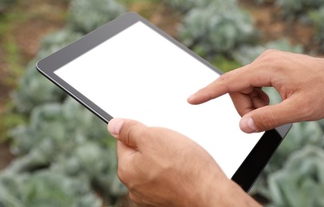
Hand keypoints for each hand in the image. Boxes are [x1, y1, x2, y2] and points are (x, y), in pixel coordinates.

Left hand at [108, 118, 258, 206]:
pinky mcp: (167, 198)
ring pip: (155, 165)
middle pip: (140, 155)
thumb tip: (114, 125)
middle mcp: (135, 186)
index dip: (140, 132)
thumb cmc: (185, 167)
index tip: (153, 131)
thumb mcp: (153, 137)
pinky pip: (166, 177)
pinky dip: (174, 171)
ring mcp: (151, 195)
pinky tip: (185, 168)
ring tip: (181, 157)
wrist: (210, 193)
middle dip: (155, 145)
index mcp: (127, 170)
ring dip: (166, 158)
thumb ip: (130, 130)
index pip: (124, 142)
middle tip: (171, 144)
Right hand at [188, 50, 323, 132]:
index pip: (230, 81)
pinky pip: (254, 84)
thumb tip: (243, 126)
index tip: (192, 99)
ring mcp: (267, 62)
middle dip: (245, 107)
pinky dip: (259, 97)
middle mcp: (263, 61)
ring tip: (275, 110)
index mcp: (267, 68)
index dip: (209, 92)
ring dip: (253, 103)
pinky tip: (275, 101)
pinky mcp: (271, 66)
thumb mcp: (298, 110)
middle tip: (263, 120)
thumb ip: (268, 118)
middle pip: (237, 87)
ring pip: (245, 87)